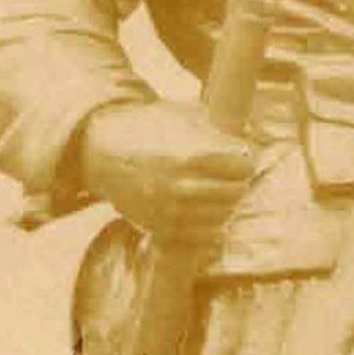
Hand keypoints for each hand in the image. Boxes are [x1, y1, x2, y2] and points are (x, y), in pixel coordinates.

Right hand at [78, 101, 254, 248]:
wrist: (104, 153)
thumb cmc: (149, 129)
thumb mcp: (183, 117)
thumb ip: (217, 132)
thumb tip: (249, 147)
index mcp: (190, 157)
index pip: (242, 167)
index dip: (246, 161)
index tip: (243, 158)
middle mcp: (180, 187)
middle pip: (235, 193)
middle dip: (239, 183)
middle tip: (235, 177)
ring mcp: (170, 212)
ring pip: (222, 217)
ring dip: (227, 205)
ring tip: (221, 194)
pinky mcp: (160, 228)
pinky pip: (203, 236)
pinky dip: (212, 227)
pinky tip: (209, 213)